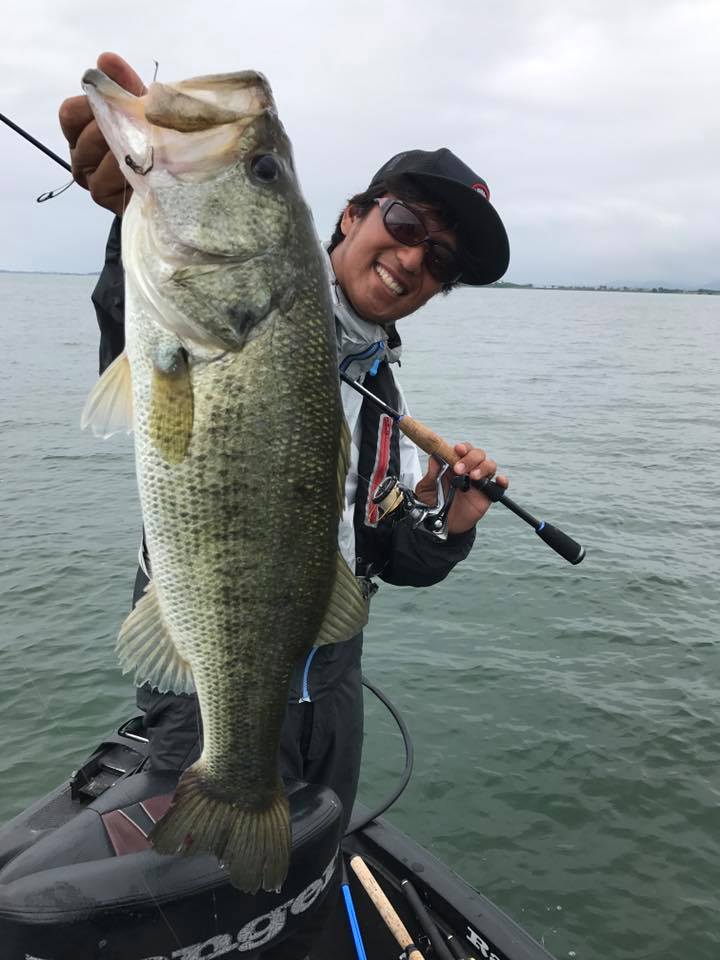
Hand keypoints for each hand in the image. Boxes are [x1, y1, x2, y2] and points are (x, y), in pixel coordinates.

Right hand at [58, 52, 144, 215]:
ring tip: (145, 147)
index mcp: (83, 132)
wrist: (174, 183)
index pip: (70, 114)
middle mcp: (82, 157)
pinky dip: (124, 173)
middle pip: (82, 139)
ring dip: (121, 152)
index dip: (89, 105)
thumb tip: (105, 60)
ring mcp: (92, 181)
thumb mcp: (141, 110)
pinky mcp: (106, 200)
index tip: (115, 100)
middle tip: (137, 125)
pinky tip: (143, 168)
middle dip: (111, 129)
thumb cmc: (152, 141)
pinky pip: (105, 183)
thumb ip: (124, 85)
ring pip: (94, 162)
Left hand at [415, 442, 508, 534]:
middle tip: (459, 469)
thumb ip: (431, 474)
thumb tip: (434, 458)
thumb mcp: (427, 488)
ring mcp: (479, 481)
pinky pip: (499, 485)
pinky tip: (499, 480)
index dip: (462, 448)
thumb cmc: (433, 503)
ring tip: (473, 477)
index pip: (462, 450)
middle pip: (477, 454)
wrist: (442, 524)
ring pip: (489, 465)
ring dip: (483, 467)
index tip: (457, 450)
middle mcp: (468, 470)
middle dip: (470, 458)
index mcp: (453, 464)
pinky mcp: (487, 494)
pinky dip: (502, 481)